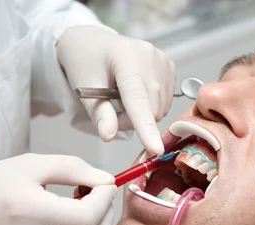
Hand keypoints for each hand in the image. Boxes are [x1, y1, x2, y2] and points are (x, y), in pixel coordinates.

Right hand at [0, 154, 116, 224]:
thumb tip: (105, 179)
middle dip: (106, 209)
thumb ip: (72, 168)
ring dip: (98, 224)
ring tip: (81, 203)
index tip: (102, 183)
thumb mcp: (29, 164)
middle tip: (94, 189)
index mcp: (30, 212)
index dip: (104, 200)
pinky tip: (67, 217)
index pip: (86, 218)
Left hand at [57, 26, 174, 154]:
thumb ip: (99, 113)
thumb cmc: (85, 64)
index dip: (145, 127)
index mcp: (126, 57)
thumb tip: (109, 136)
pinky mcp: (170, 67)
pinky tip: (135, 95)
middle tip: (110, 114)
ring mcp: (163, 61)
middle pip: (150, 109)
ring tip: (121, 101)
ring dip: (140, 116)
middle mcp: (150, 56)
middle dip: (131, 121)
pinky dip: (149, 107)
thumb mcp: (85, 89)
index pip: (138, 99)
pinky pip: (165, 102)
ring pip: (159, 109)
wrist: (93, 43)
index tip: (155, 150)